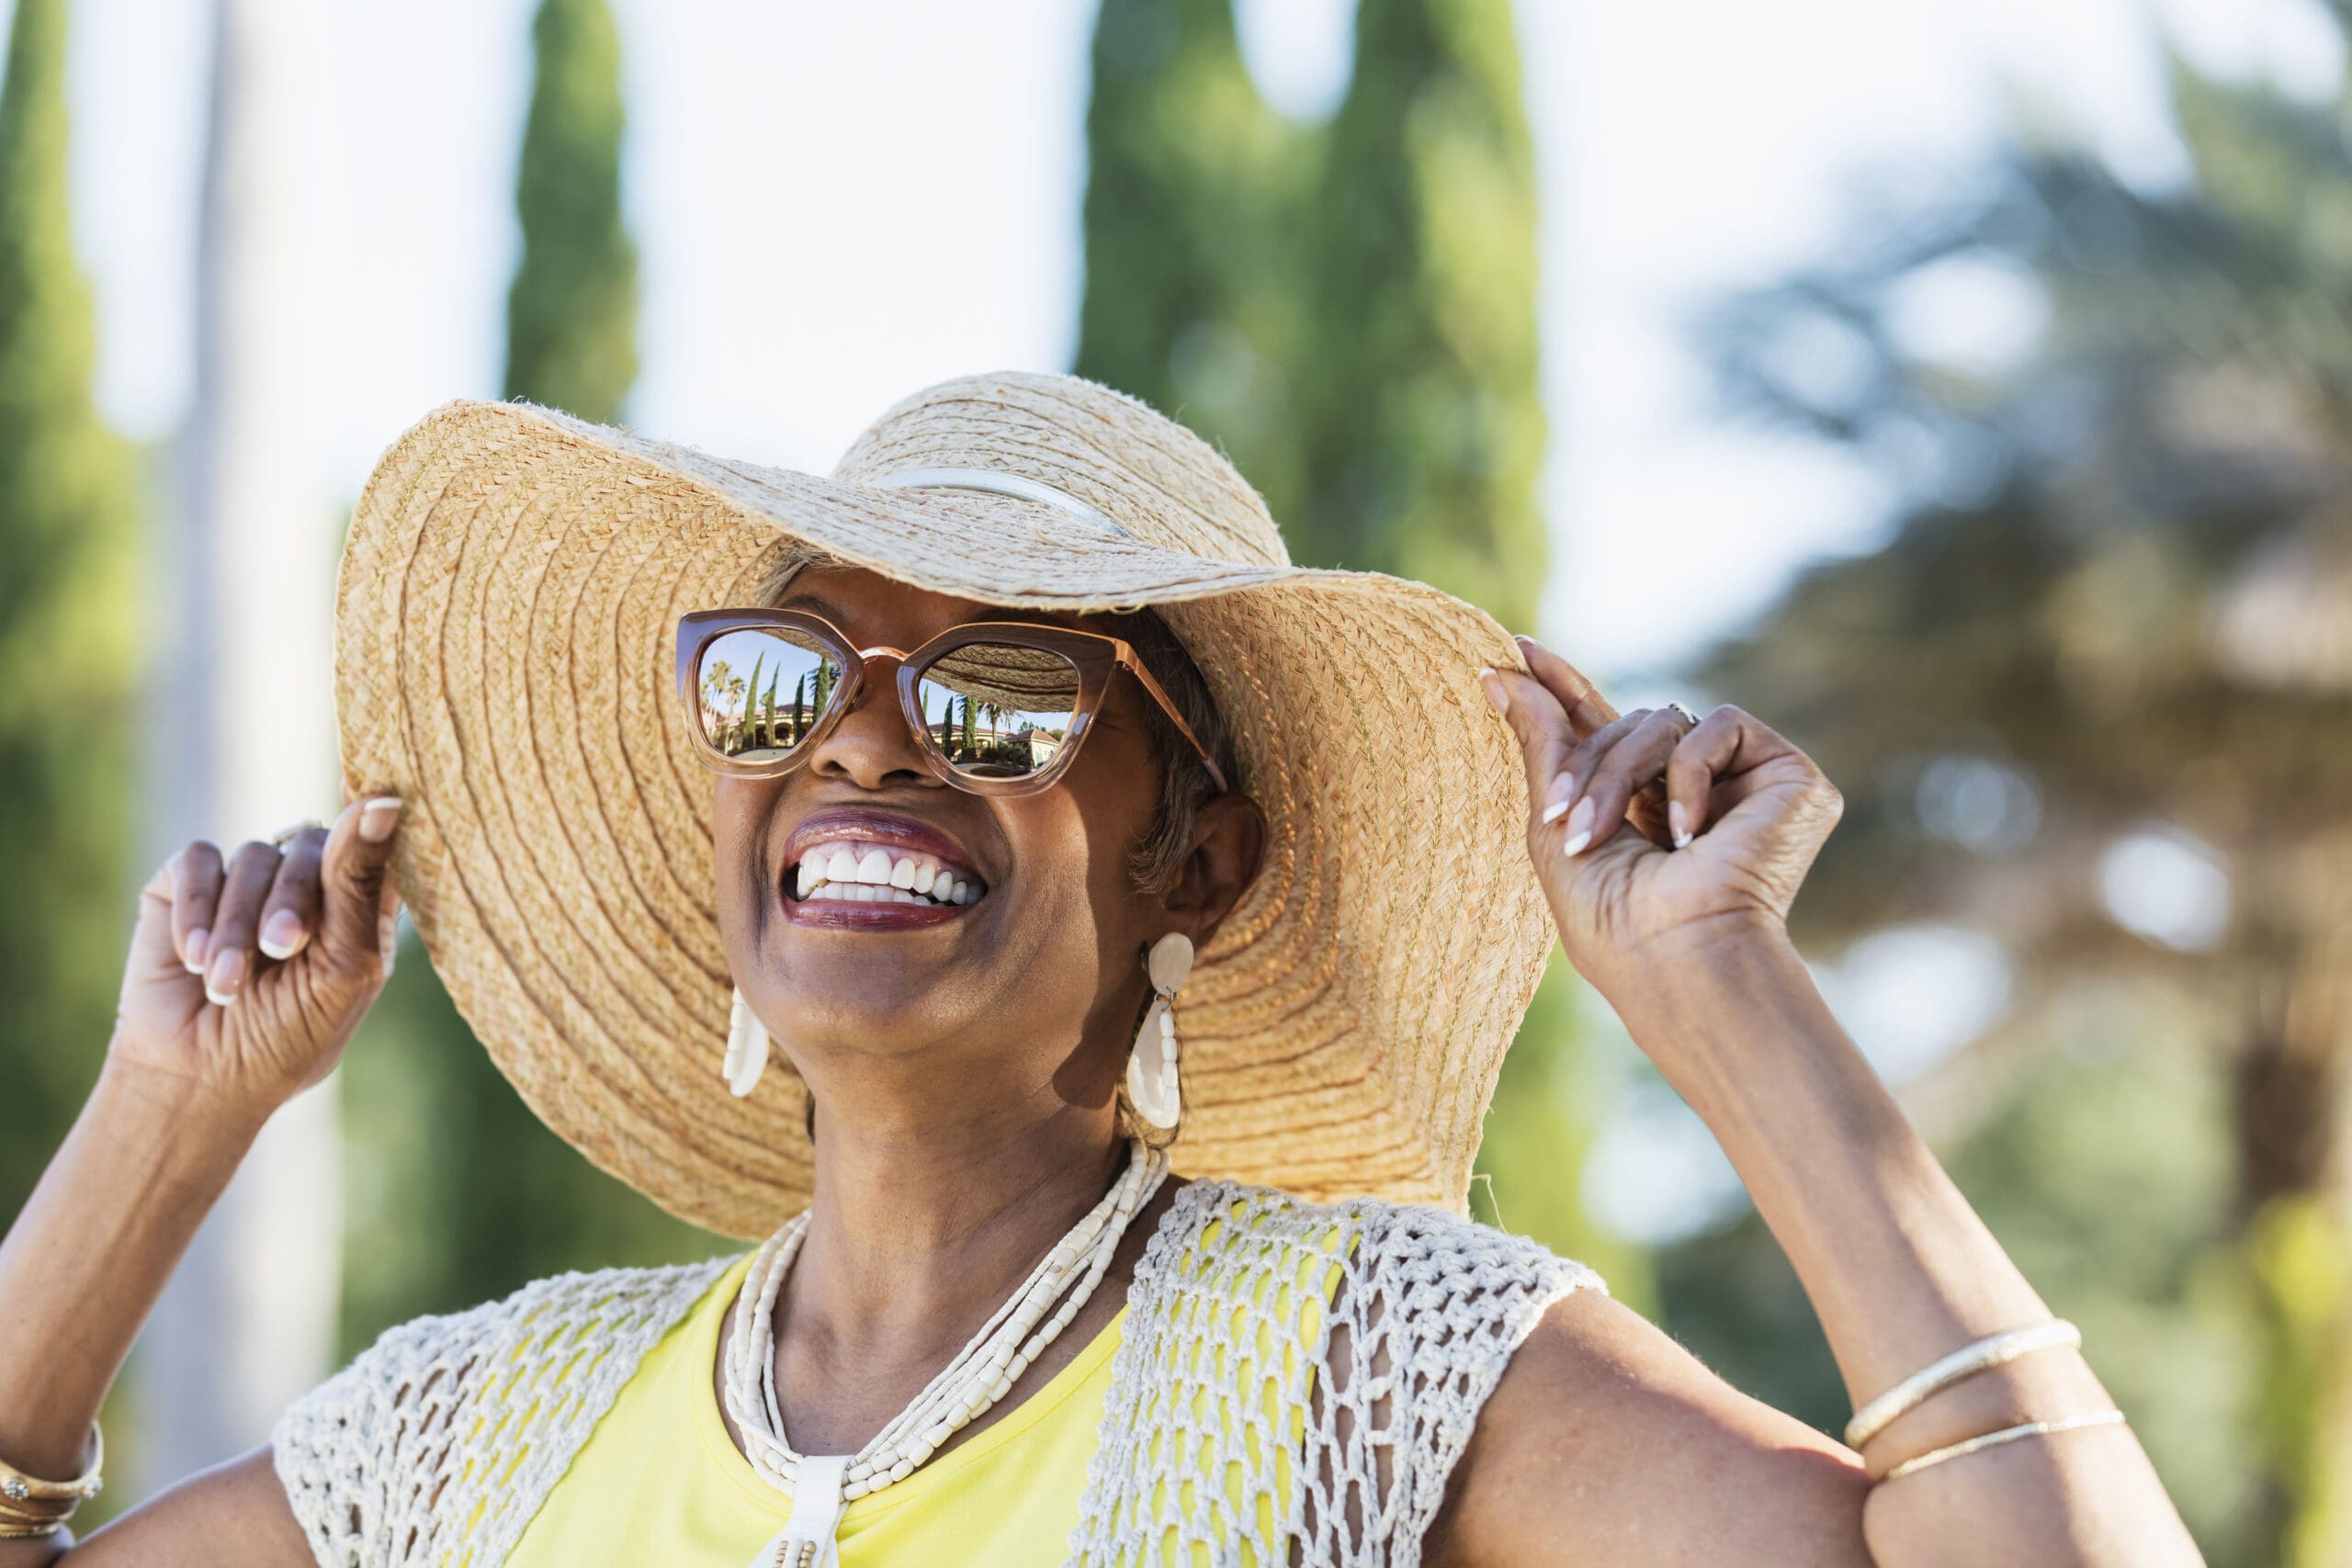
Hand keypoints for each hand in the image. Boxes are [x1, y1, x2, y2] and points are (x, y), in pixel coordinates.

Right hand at [109, 790, 405, 1119]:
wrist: (199, 1077)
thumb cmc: (287, 1036)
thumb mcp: (343, 966)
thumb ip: (360, 884)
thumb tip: (384, 799)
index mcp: (360, 907)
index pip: (377, 847)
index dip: (371, 835)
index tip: (374, 815)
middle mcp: (307, 885)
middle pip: (314, 846)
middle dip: (292, 902)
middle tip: (280, 949)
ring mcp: (248, 880)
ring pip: (253, 856)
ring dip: (237, 924)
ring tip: (225, 984)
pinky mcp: (188, 883)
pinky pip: (198, 861)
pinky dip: (196, 908)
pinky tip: (193, 957)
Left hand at [1483, 635, 1842, 1002]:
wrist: (1677, 959)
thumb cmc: (1612, 922)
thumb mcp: (1555, 825)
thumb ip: (1540, 743)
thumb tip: (1500, 670)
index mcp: (1646, 809)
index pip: (1605, 729)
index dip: (1564, 689)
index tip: (1518, 650)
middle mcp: (1697, 791)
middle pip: (1626, 724)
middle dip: (1584, 765)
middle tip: (1561, 821)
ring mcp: (1746, 784)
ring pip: (1661, 720)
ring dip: (1619, 774)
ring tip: (1603, 835)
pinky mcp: (1790, 777)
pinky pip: (1717, 726)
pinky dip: (1689, 774)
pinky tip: (1691, 836)